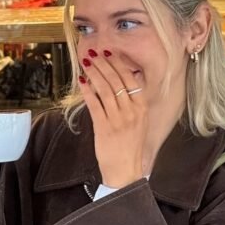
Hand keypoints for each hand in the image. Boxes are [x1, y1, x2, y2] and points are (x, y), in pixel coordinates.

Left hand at [78, 50, 147, 188]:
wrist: (126, 171)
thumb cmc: (132, 146)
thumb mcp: (140, 121)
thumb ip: (134, 102)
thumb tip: (125, 82)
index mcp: (142, 108)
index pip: (130, 79)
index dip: (119, 64)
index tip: (110, 53)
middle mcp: (131, 111)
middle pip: (116, 80)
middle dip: (103, 64)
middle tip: (94, 53)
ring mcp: (117, 119)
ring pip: (104, 89)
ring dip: (94, 73)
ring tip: (87, 62)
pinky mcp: (103, 128)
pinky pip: (94, 104)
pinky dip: (87, 91)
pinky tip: (82, 82)